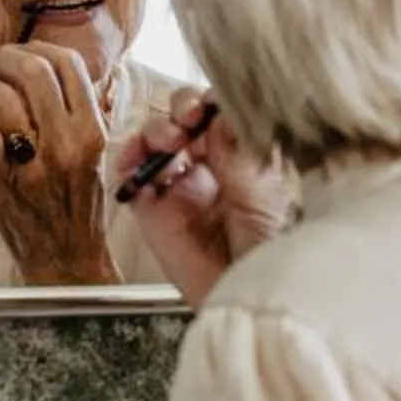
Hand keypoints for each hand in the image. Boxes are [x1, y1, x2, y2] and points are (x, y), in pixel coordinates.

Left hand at [0, 43, 117, 285]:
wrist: (66, 257)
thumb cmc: (76, 205)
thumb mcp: (93, 155)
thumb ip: (77, 114)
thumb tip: (51, 67)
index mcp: (91, 132)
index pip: (70, 64)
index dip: (42, 48)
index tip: (27, 52)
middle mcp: (66, 143)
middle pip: (35, 69)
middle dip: (7, 57)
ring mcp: (33, 160)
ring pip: (2, 94)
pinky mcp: (2, 176)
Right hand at [112, 92, 295, 308]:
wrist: (251, 300)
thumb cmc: (274, 253)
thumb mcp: (264, 196)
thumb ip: (238, 156)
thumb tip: (218, 113)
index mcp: (244, 158)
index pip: (221, 113)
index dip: (212, 100)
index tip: (212, 104)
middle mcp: (210, 168)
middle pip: (184, 117)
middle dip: (182, 108)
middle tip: (189, 118)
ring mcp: (179, 189)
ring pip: (156, 140)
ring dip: (156, 131)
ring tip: (168, 142)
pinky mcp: (153, 213)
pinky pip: (132, 179)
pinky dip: (127, 163)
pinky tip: (138, 162)